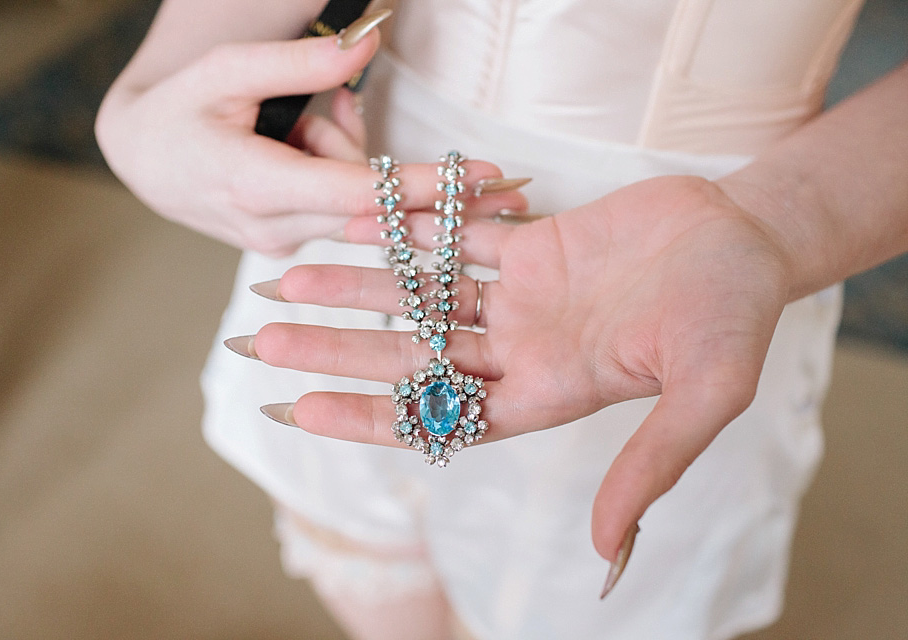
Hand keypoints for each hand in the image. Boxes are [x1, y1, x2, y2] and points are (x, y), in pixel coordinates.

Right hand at [96, 21, 523, 255]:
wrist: (142, 160)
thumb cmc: (180, 109)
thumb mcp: (226, 70)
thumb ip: (297, 65)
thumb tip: (367, 45)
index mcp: (255, 187)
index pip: (359, 195)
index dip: (423, 188)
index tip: (482, 177)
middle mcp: (273, 228)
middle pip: (372, 206)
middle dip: (414, 178)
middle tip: (480, 171)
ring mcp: (280, 242)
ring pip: (357, 205)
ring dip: (349, 155)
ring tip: (303, 115)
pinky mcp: (287, 243)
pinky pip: (340, 208)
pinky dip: (338, 170)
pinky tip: (306, 138)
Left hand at [247, 175, 792, 561]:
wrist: (747, 237)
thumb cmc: (735, 318)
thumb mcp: (703, 396)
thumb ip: (651, 466)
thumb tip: (608, 556)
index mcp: (549, 394)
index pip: (441, 417)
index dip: (369, 418)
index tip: (300, 410)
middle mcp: (523, 350)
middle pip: (413, 357)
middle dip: (340, 349)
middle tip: (264, 339)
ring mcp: (523, 296)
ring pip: (423, 293)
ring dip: (358, 286)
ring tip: (289, 275)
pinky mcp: (532, 244)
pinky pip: (457, 234)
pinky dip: (411, 225)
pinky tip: (359, 216)